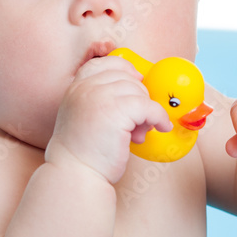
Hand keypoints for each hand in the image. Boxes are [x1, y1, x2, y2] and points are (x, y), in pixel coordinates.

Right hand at [47, 56, 171, 183]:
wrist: (76, 174)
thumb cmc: (84, 152)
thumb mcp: (85, 116)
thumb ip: (102, 100)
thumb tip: (139, 91)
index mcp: (76, 87)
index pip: (104, 63)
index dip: (125, 69)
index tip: (137, 81)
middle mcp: (85, 87)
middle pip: (127, 77)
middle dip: (138, 97)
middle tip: (137, 122)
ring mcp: (100, 96)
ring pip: (139, 91)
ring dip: (146, 111)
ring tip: (139, 132)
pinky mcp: (116, 110)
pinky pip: (149, 106)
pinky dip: (159, 117)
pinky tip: (160, 127)